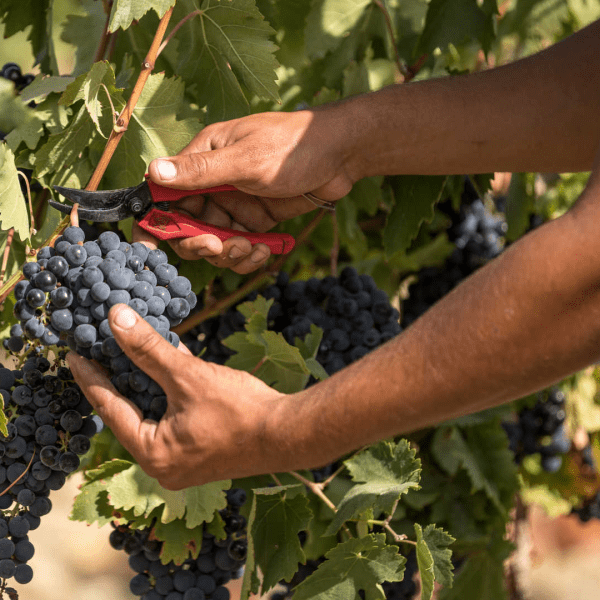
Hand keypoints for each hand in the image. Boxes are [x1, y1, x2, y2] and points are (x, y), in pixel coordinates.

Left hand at [67, 304, 286, 488]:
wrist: (289, 433)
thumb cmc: (240, 410)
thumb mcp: (189, 376)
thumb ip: (150, 349)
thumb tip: (117, 319)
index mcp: (152, 454)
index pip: (110, 408)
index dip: (91, 377)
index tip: (73, 354)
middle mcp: (162, 463)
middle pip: (130, 413)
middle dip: (118, 379)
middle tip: (99, 349)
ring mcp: (183, 460)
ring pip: (153, 414)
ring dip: (145, 383)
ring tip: (128, 353)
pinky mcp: (200, 450)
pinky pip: (173, 418)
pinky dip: (168, 393)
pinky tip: (165, 366)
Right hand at [135, 107, 356, 271]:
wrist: (340, 155)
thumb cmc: (291, 147)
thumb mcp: (245, 159)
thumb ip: (201, 171)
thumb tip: (154, 171)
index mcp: (202, 157)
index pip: (165, 193)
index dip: (155, 222)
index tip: (151, 248)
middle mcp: (213, 183)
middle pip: (187, 226)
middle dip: (199, 243)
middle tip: (217, 248)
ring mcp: (234, 203)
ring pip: (214, 242)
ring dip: (227, 253)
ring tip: (250, 249)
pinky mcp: (254, 220)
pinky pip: (239, 246)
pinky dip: (247, 255)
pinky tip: (262, 252)